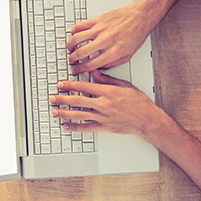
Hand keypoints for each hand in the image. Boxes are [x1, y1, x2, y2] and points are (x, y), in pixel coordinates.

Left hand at [49, 71, 163, 137]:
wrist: (148, 119)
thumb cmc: (139, 103)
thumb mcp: (124, 85)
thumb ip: (108, 79)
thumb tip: (95, 72)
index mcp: (108, 92)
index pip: (84, 86)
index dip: (70, 85)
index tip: (61, 84)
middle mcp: (104, 104)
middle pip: (78, 100)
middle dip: (63, 98)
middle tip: (53, 97)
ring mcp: (103, 116)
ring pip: (79, 114)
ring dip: (65, 112)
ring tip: (55, 111)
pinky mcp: (105, 127)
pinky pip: (86, 127)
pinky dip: (75, 127)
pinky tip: (66, 126)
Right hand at [66, 2, 154, 73]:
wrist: (140, 17)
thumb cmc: (135, 35)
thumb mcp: (127, 56)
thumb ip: (111, 64)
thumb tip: (98, 68)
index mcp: (114, 52)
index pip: (90, 64)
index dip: (80, 70)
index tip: (76, 70)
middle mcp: (106, 40)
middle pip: (80, 53)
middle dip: (72, 59)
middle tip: (71, 61)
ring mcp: (100, 29)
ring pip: (77, 38)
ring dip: (70, 46)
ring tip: (70, 49)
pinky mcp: (98, 19)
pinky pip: (80, 26)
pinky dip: (74, 31)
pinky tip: (74, 35)